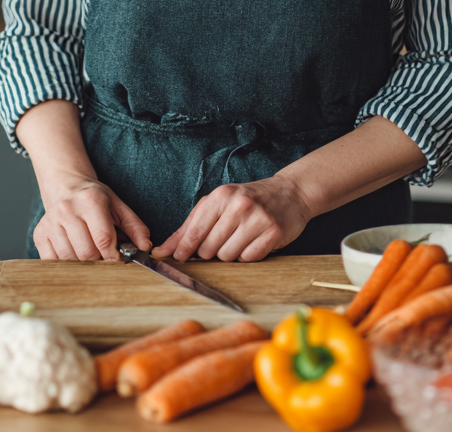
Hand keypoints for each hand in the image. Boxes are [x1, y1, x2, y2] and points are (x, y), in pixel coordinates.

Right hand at [34, 176, 150, 260]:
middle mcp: (68, 210)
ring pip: (69, 259)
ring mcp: (51, 223)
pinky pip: (53, 261)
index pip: (103, 238)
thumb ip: (135, 227)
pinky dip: (66, 264)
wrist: (66, 187)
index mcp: (91, 200)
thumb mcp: (118, 207)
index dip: (113, 256)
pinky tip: (74, 254)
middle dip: (99, 262)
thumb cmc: (95, 199)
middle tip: (104, 259)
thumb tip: (146, 247)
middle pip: (86, 252)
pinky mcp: (40, 234)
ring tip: (90, 254)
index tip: (118, 260)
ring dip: (83, 264)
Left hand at [151, 173, 309, 262]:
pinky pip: (249, 258)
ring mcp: (257, 219)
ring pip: (227, 256)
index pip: (194, 232)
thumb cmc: (247, 199)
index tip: (180, 258)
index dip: (184, 250)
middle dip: (210, 251)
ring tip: (239, 238)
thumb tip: (161, 251)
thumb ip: (189, 228)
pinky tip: (253, 241)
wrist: (289, 193)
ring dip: (230, 254)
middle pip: (209, 249)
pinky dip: (248, 254)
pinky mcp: (273, 233)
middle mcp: (239, 206)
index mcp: (221, 196)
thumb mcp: (217, 204)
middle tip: (221, 240)